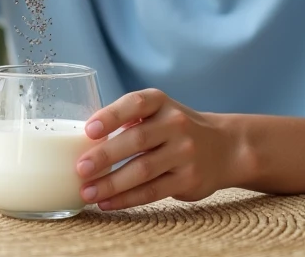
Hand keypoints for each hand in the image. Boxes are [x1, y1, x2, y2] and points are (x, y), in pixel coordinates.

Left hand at [76, 89, 238, 210]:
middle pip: (136, 140)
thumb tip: (80, 140)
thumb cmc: (175, 128)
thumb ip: (127, 120)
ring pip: (143, 170)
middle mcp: (176, 124)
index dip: (111, 116)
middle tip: (80, 168)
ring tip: (87, 191)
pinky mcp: (188, 179)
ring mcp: (184, 152)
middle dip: (104, 156)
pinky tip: (106, 202)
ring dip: (111, 183)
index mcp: (161, 102)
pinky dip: (126, 198)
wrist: (223, 147)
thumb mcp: (157, 112)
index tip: (89, 130)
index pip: (135, 104)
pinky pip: (152, 191)